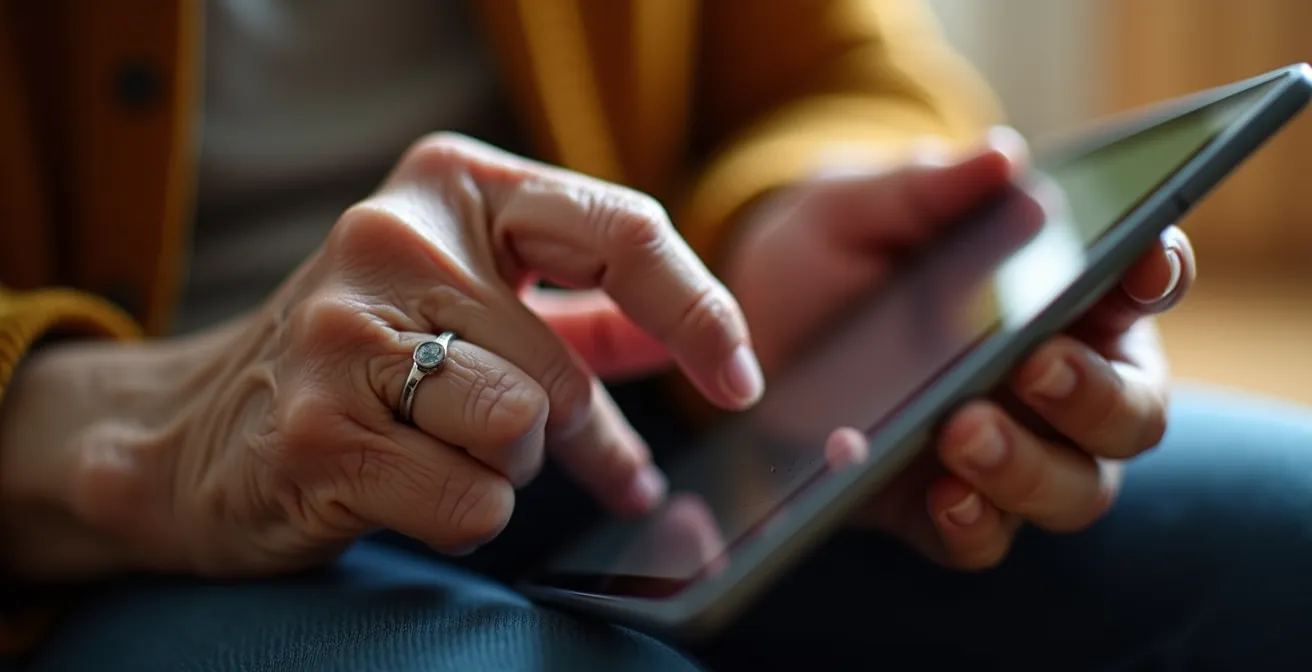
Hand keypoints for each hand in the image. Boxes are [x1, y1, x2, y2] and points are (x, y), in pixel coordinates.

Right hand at [0, 133, 763, 580]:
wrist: (192, 431)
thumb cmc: (363, 361)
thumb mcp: (470, 298)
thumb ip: (584, 311)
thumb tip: (704, 345)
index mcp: (450, 186)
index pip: (622, 231)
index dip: (700, 311)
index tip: (741, 380)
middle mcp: (391, 238)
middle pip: (569, 365)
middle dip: (585, 434)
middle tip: (587, 462)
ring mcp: (340, 333)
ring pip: (524, 431)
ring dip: (509, 468)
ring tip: (450, 450)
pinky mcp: (313, 429)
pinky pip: (472, 501)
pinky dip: (462, 511)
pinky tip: (405, 486)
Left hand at [721, 127, 1194, 569]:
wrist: (751, 323)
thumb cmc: (832, 248)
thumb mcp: (863, 207)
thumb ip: (928, 186)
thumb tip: (1001, 156)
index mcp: (1063, 293)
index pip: (1144, 282)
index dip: (1158, 271)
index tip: (1141, 262)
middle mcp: (1056, 382)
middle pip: (1132, 409)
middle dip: (1096, 393)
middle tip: (1035, 364)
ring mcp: (1007, 451)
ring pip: (1075, 488)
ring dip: (1031, 468)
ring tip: (964, 431)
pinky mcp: (941, 506)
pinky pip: (984, 538)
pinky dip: (970, 521)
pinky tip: (940, 493)